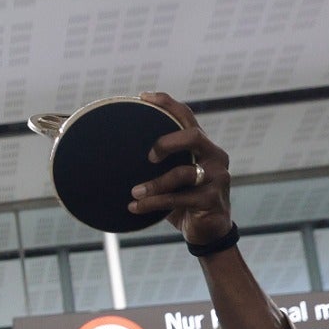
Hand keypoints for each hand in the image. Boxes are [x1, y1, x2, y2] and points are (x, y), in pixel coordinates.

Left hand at [128, 92, 233, 247]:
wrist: (207, 231)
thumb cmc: (183, 201)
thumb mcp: (170, 179)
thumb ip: (156, 166)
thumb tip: (112, 155)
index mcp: (202, 146)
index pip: (187, 117)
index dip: (167, 103)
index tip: (144, 96)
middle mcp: (214, 156)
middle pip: (194, 136)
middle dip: (168, 141)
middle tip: (148, 155)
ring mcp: (216, 177)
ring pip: (184, 173)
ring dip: (155, 183)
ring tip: (134, 192)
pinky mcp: (212, 200)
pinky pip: (179, 199)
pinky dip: (154, 203)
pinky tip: (135, 207)